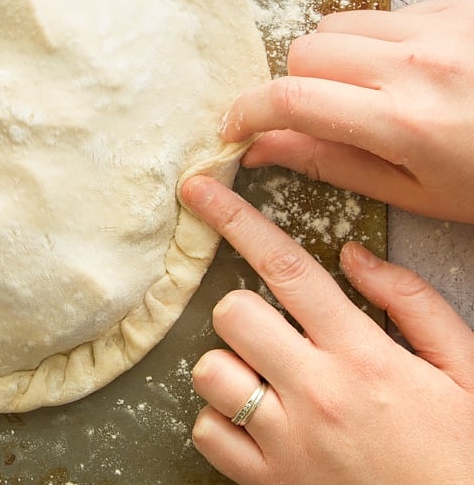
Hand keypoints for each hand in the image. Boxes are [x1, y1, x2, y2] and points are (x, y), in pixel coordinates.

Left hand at [181, 175, 473, 484]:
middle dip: (243, 311)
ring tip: (266, 381)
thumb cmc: (461, 450)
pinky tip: (255, 423)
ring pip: (209, 372)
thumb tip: (353, 255)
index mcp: (364, 354)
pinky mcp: (266, 482)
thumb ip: (412, 302)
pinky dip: (220, 422)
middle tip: (272, 331)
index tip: (200, 191)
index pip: (285, 268)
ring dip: (229, 367)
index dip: (235, 219)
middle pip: (232, 313)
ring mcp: (286, 441)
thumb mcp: (466, 369)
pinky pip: (207, 432)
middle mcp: (316, 392)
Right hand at [220, 0, 473, 222]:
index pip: (290, 98)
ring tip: (365, 92)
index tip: (233, 128)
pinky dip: (377, 41)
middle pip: (305, 50)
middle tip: (317, 116)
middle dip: (296, 84)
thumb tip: (263, 149)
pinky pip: (386, 13)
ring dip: (333, 58)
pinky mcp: (459, 6)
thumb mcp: (419, 193)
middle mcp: (416, 64)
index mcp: (402, 122)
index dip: (246, 110)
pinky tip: (408, 72)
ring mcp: (440, 27)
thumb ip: (333, 164)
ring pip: (338, 24)